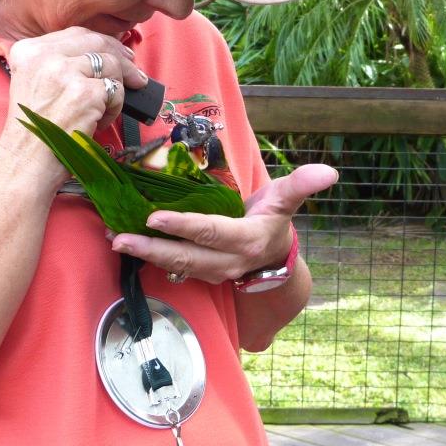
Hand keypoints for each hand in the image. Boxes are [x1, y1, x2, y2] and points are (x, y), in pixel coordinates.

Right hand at [0, 27, 146, 186]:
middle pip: (97, 43)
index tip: (118, 51)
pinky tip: (98, 122)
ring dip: (118, 87)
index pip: (76, 34)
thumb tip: (105, 52)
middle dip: (122, 57)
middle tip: (136, 74)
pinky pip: (116, 91)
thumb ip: (59, 64)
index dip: (103, 42)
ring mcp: (65, 73)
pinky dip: (114, 109)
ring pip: (111, 65)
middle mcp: (43, 56)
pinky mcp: (84, 93)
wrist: (26, 163)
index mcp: (27, 51)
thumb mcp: (35, 84)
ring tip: (106, 108)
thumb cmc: (35, 131)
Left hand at [110, 164, 338, 282]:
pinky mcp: (198, 273)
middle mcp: (227, 262)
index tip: (156, 216)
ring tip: (115, 239)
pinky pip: (171, 265)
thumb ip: (302, 185)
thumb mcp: (286, 201)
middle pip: (185, 256)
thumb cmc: (273, 220)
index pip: (211, 233)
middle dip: (151, 248)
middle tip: (120, 237)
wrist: (272, 258)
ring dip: (144, 254)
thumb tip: (329, 172)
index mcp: (246, 241)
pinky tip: (125, 241)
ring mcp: (211, 272)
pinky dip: (147, 256)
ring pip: (174, 265)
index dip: (184, 226)